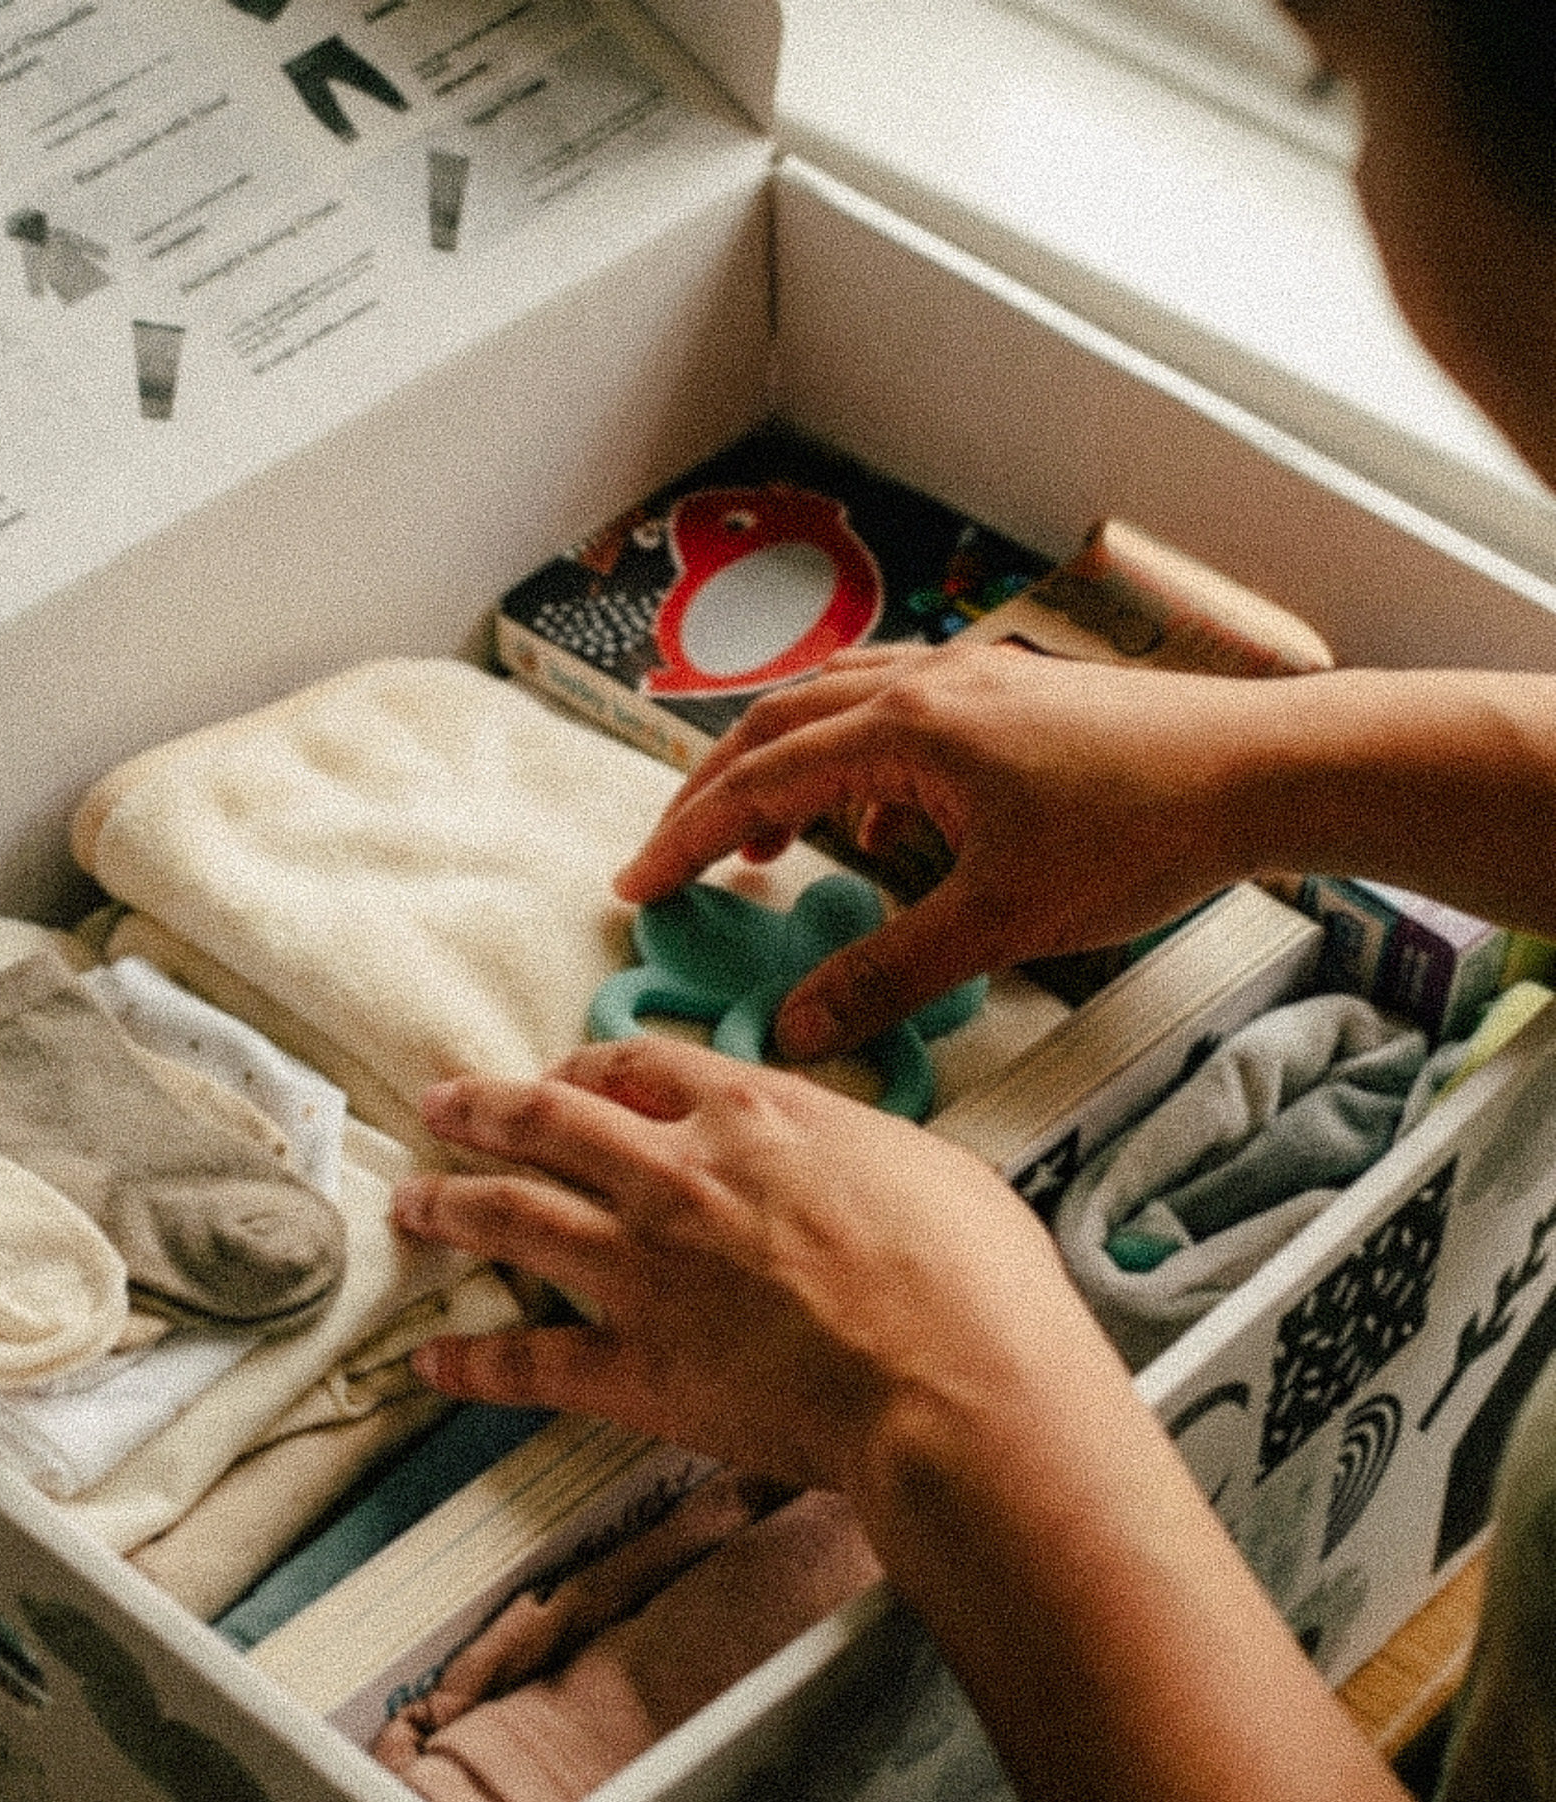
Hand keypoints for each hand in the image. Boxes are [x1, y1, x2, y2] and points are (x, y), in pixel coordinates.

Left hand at [390, 1033, 1103, 1498]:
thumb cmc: (974, 1278)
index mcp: (752, 1115)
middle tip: (439, 1106)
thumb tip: (850, 1160)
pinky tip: (432, 1360)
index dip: (587, 1069)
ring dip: (450, 1205)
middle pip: (547, 1121)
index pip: (639, 1068)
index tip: (563, 1076)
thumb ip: (856, 1148)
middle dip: (483, 1109)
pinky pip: (528, 1361)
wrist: (957, 1385)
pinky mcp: (637, 1367)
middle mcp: (677, 1174)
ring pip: (513, 1216)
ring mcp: (644, 1269)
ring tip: (409, 1203)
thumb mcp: (927, 1164)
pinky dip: (472, 1361)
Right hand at [616, 642, 1257, 1059]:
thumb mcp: (1000, 922)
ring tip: (763, 844)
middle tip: (676, 858)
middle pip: (776, 725)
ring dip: (781, 770)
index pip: (758, 778)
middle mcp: (926, 685)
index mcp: (907, 729)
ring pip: (833, 708)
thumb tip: (797, 1024)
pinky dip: (855, 765)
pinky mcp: (1008, 694)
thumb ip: (887, 973)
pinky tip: (882, 830)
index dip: (686, 837)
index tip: (638, 884)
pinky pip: (896, 713)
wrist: (1261, 770)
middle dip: (714, 793)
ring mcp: (970, 679)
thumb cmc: (1142, 832)